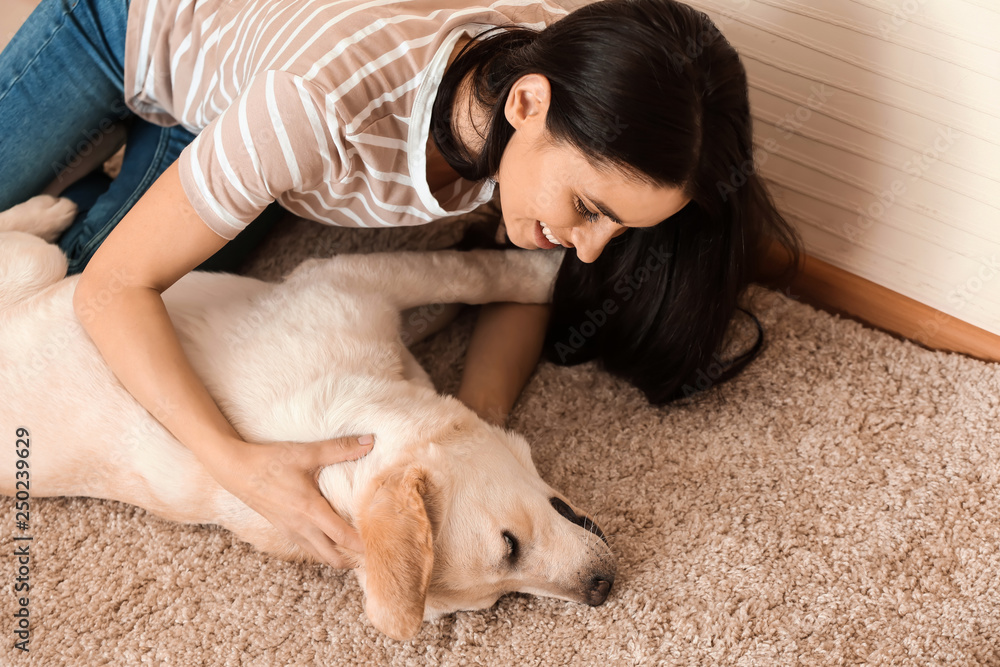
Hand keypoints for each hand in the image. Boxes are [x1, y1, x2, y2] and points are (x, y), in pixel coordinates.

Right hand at [203, 434, 374, 567]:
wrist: (235, 469)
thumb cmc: (270, 460)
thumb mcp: (307, 453)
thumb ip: (339, 448)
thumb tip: (370, 441)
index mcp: (310, 510)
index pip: (343, 538)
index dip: (364, 546)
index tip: (382, 545)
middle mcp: (301, 527)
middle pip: (333, 557)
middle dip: (354, 558)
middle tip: (374, 549)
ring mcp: (290, 531)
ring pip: (319, 556)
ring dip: (338, 555)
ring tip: (358, 547)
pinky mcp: (282, 529)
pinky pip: (308, 548)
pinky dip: (323, 549)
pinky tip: (333, 538)